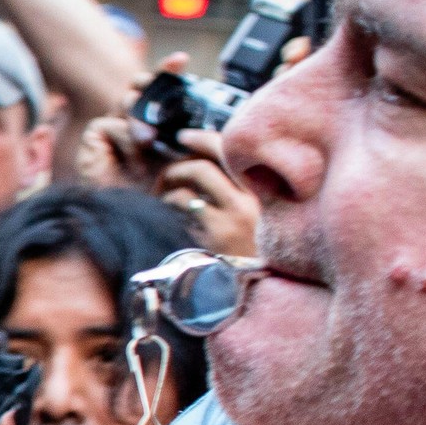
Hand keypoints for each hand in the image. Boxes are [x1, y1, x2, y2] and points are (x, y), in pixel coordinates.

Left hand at [159, 129, 259, 258]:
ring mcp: (234, 216)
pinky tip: (164, 211)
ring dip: (170, 180)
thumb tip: (201, 161)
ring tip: (161, 191)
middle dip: (179, 161)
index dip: (203, 139)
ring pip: (195, 176)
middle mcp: (253, 199)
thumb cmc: (251, 249)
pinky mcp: (216, 234)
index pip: (232, 150)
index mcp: (264, 190)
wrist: (259, 287)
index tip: (184, 137)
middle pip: (208, 162)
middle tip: (164, 171)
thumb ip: (236, 189)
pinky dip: (168, 201)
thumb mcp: (254, 215)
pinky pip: (183, 203)